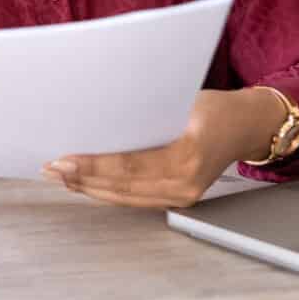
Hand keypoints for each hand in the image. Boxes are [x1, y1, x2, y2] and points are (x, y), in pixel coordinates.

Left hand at [42, 88, 287, 208]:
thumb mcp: (182, 100)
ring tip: (61, 178)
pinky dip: (108, 191)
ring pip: (125, 198)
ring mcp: (183, 196)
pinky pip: (136, 199)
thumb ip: (146, 111)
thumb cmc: (216, 107)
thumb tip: (99, 113)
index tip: (64, 160)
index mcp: (187, 156)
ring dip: (90, 188)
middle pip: (122, 187)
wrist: (246, 125)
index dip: (93, 165)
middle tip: (51, 169)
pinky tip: (87, 184)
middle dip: (82, 178)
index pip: (129, 166)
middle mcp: (186, 184)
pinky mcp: (179, 199)